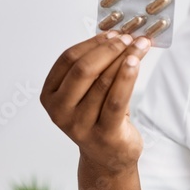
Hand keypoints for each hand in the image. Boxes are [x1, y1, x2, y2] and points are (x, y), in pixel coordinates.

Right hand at [40, 31, 152, 174]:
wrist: (108, 156)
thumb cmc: (98, 116)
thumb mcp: (87, 91)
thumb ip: (94, 66)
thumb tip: (116, 35)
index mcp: (50, 95)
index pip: (68, 60)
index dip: (92, 43)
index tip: (113, 32)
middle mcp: (60, 111)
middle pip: (84, 69)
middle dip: (110, 49)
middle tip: (129, 38)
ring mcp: (79, 125)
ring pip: (103, 82)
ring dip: (124, 59)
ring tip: (140, 45)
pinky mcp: (103, 134)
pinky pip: (116, 100)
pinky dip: (127, 77)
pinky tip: (136, 62)